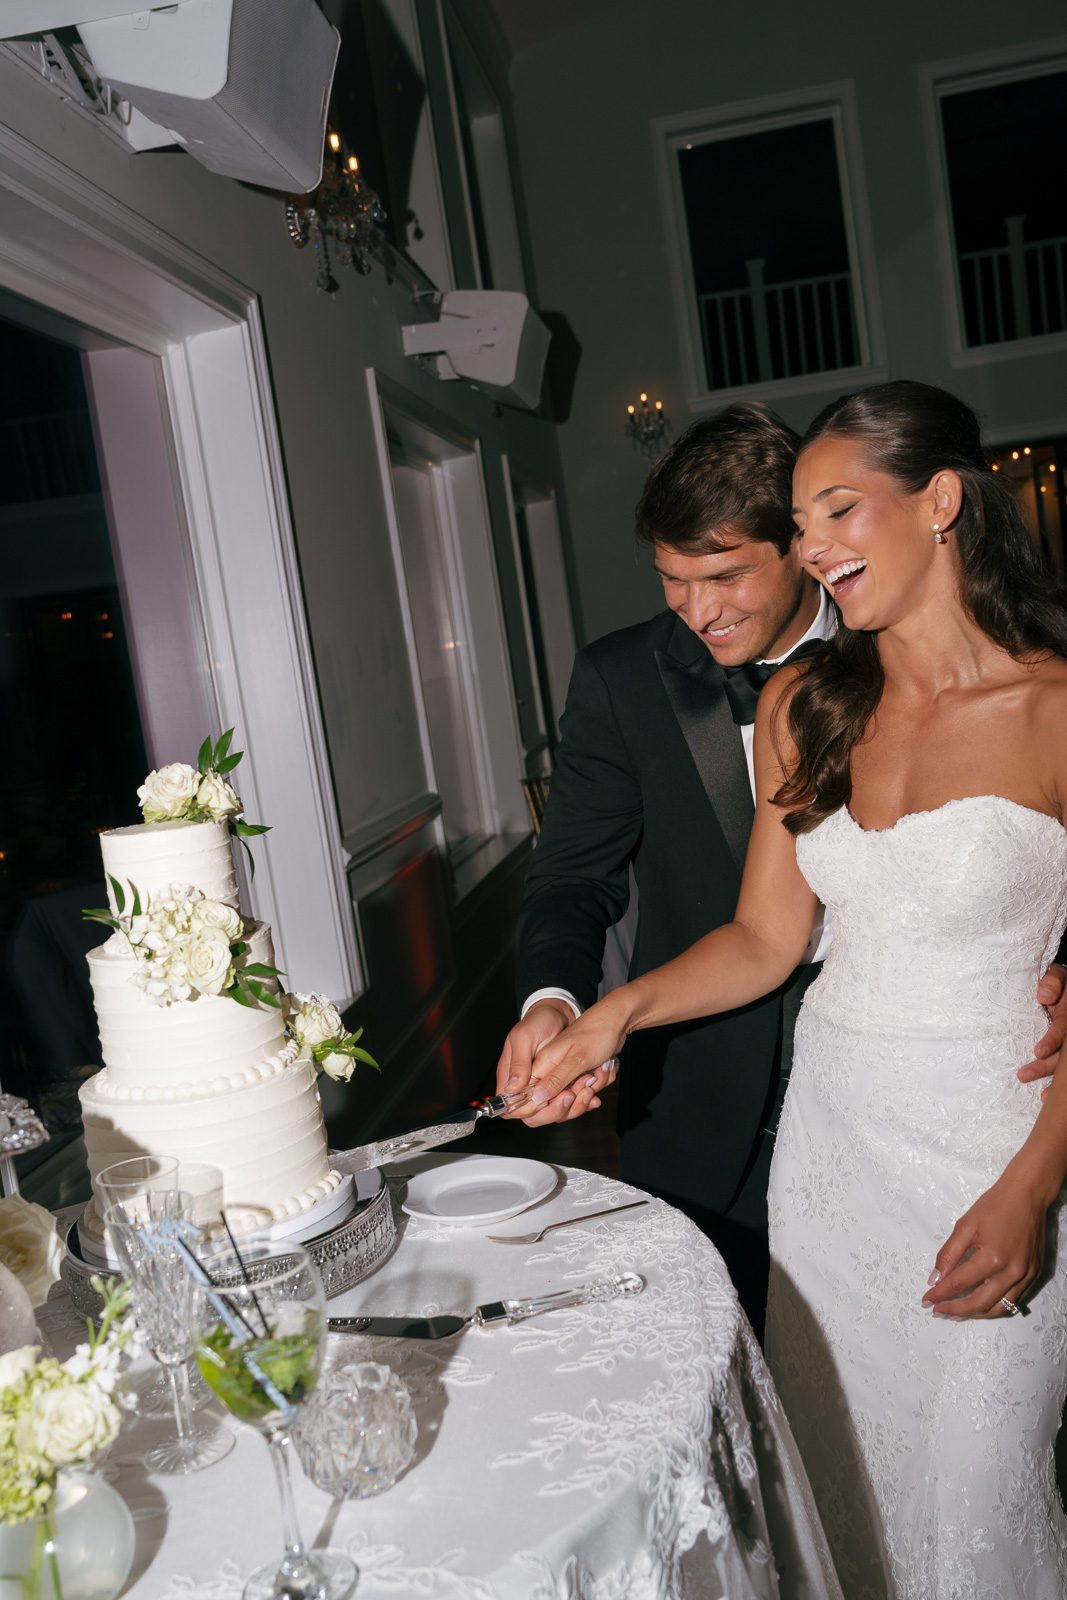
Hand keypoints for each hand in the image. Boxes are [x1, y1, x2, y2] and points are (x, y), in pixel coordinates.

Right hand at [495, 1002, 615, 1126]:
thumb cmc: (541, 1020)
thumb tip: (511, 1091)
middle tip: (572, 1092)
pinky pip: (573, 1104)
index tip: (548, 1099)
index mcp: (514, 1075)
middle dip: (559, 1109)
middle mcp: (530, 1085)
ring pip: (559, 1113)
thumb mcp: (526, 1037)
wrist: (566, 1011)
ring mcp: (548, 1087)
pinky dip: (586, 1099)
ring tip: (589, 1080)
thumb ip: (519, 1064)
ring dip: (577, 1103)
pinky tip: (595, 1089)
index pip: (513, 1109)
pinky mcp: (564, 1085)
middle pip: (538, 1117)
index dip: (530, 1111)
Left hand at [922, 1172, 1046, 1318]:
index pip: (959, 1284)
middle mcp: (1011, 1273)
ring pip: (998, 1309)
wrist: (1027, 1195)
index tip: (926, 1300)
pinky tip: (980, 1303)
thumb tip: (935, 1279)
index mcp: (992, 1258)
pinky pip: (1014, 1301)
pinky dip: (994, 1306)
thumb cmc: (994, 1206)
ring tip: (956, 1312)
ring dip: (975, 1314)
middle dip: (955, 1310)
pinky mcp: (1034, 1276)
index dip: (940, 1294)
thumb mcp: (965, 1226)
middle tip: (938, 1311)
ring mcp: (1025, 1277)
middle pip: (979, 1304)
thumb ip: (949, 1254)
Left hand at [1017, 963, 1066, 1096]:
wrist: (1065, 988)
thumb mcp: (1058, 975)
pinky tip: (1046, 1098)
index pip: (1062, 1031)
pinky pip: (1058, 1067)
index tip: (1038, 1052)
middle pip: (1063, 1054)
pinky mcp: (1061, 1051)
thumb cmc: (1058, 983)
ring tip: (1041, 1096)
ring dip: (1049, 1078)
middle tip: (1023, 1075)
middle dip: (1045, 1067)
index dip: (1051, 1041)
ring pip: (1061, 1064)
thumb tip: (1043, 996)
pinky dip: (1056, 1084)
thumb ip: (1053, 982)